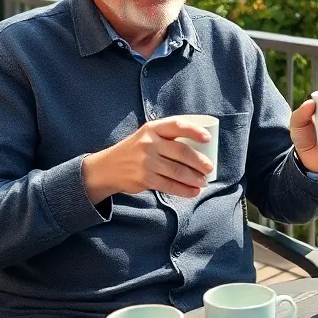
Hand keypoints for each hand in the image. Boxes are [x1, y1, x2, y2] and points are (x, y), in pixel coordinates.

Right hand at [81, 117, 215, 203]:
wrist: (108, 167)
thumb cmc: (136, 149)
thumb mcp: (147, 135)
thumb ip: (167, 136)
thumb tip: (200, 146)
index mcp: (153, 128)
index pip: (177, 125)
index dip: (194, 131)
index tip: (208, 138)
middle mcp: (149, 143)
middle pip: (181, 152)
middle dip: (199, 161)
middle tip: (209, 168)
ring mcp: (146, 162)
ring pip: (177, 171)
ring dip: (194, 178)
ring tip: (204, 182)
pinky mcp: (145, 179)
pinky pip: (169, 185)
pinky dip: (184, 190)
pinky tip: (193, 191)